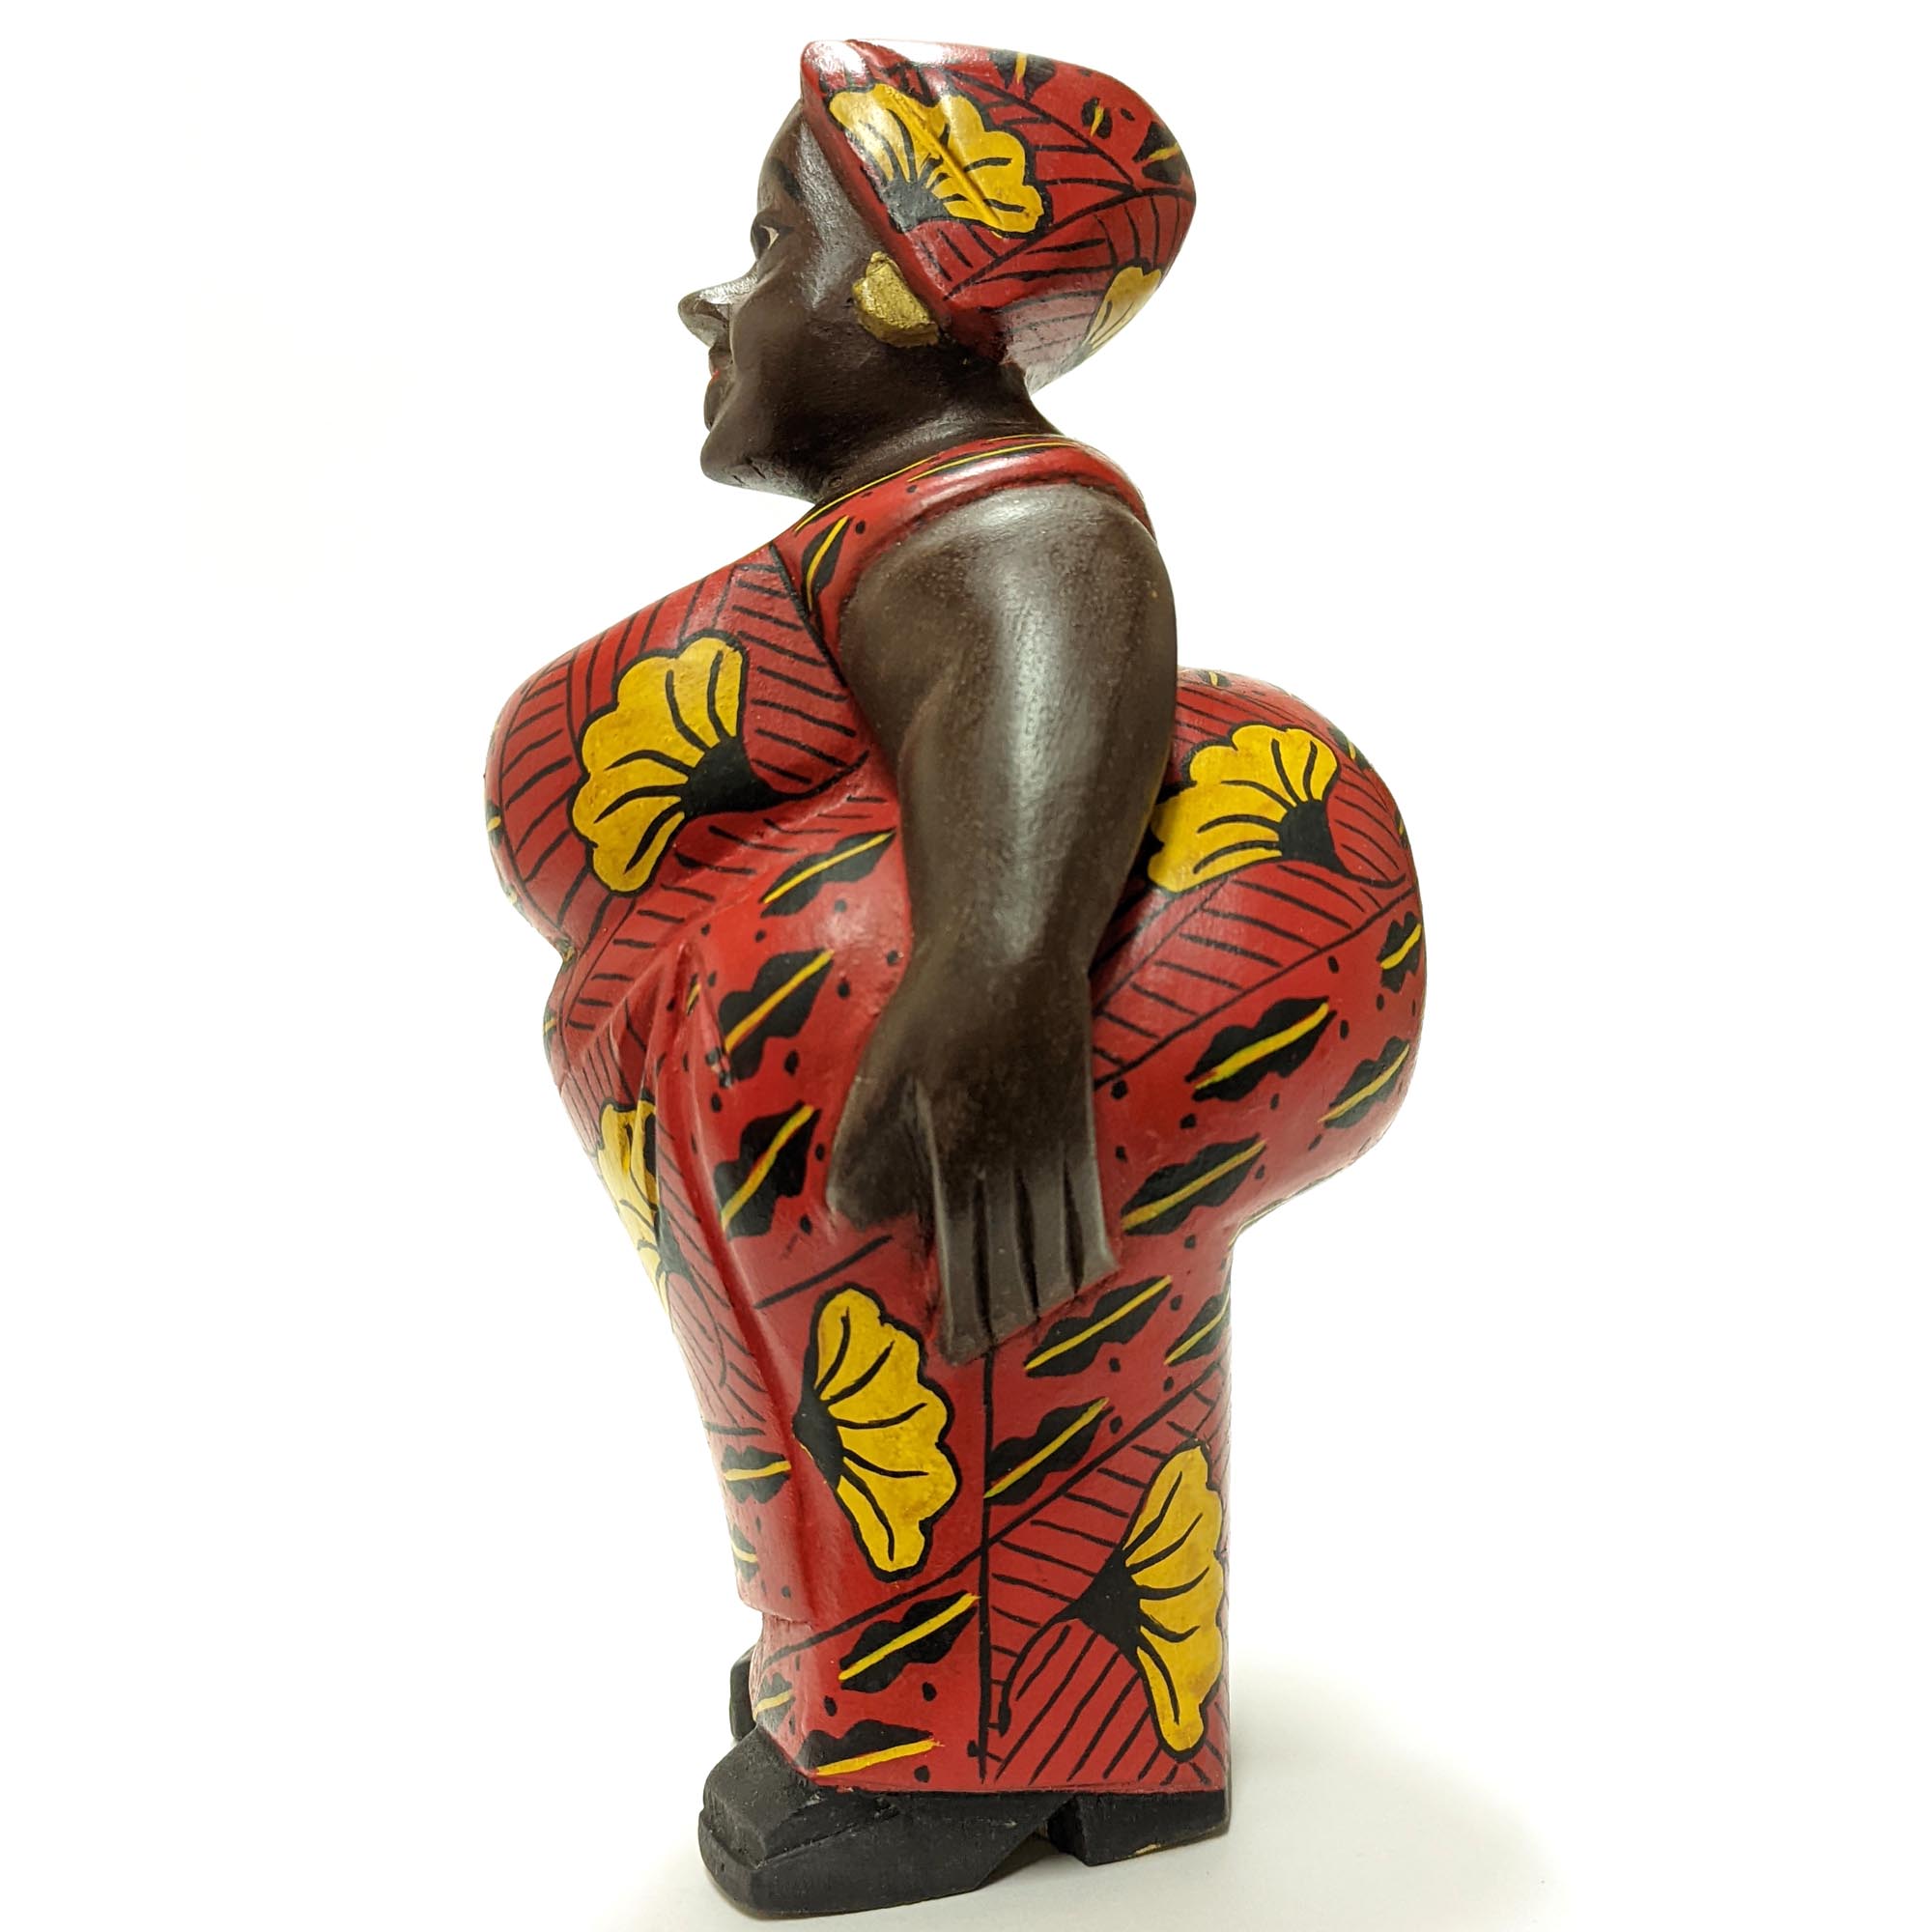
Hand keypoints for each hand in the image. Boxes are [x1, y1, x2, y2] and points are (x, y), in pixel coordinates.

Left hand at [825, 948, 1116, 1363]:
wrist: (1011, 949)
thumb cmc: (937, 1007)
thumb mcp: (883, 1071)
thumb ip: (866, 1147)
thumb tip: (852, 1219)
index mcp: (956, 1155)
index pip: (959, 1255)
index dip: (958, 1308)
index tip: (954, 1350)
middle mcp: (1009, 1162)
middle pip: (1009, 1261)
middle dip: (997, 1315)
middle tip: (985, 1354)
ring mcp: (1050, 1145)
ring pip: (1050, 1240)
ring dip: (1040, 1292)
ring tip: (1030, 1326)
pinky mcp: (1076, 1122)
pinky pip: (1086, 1203)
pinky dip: (1087, 1248)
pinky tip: (1087, 1275)